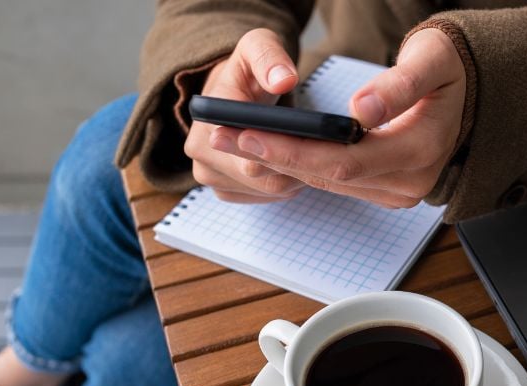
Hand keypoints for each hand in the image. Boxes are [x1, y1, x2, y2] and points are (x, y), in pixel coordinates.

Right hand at [184, 28, 307, 202]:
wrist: (233, 90)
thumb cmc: (249, 68)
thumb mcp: (258, 47)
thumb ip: (270, 58)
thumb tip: (283, 80)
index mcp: (207, 120)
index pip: (251, 153)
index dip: (288, 151)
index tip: (316, 141)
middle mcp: (200, 152)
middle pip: (262, 177)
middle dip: (297, 165)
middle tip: (327, 150)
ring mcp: (209, 176)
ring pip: (267, 190)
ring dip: (296, 177)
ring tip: (314, 154)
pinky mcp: (224, 189)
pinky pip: (264, 197)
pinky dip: (287, 185)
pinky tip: (300, 167)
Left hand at [210, 28, 465, 207]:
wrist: (471, 92)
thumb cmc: (448, 69)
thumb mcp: (430, 61)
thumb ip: (398, 85)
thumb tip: (361, 111)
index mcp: (422, 149)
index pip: (345, 159)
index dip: (293, 149)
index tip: (248, 132)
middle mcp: (411, 182)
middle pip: (330, 176)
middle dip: (274, 156)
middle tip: (223, 136)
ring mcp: (400, 192)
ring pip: (329, 182)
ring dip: (280, 163)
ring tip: (233, 140)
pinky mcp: (388, 191)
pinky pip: (338, 182)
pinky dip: (301, 167)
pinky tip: (268, 150)